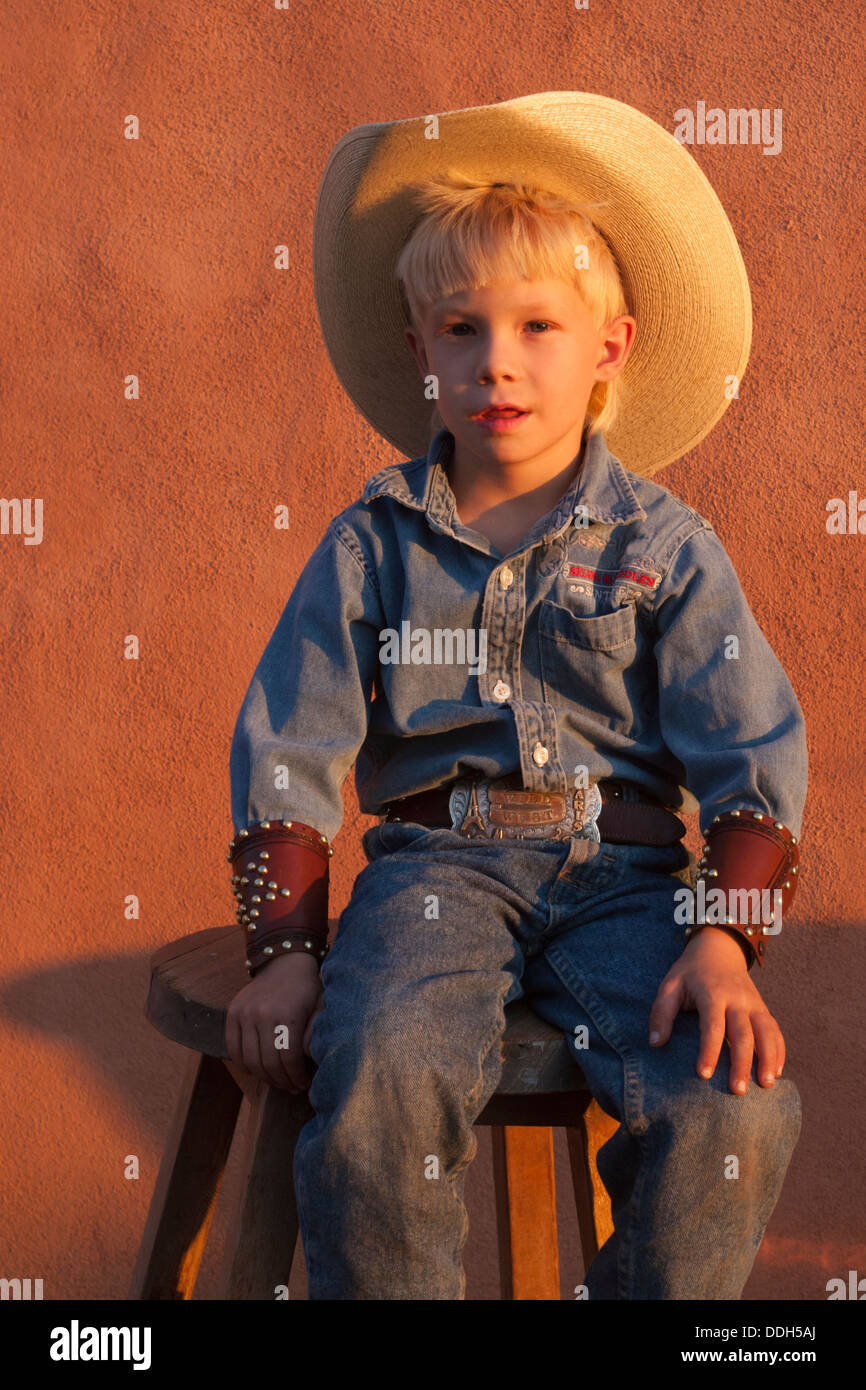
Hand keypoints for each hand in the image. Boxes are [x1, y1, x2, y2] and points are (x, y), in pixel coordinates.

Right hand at [225, 952, 324, 1093]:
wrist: (285, 962)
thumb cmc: (307, 988)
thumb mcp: (320, 1008)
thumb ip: (315, 1034)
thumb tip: (307, 1062)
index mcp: (288, 1015)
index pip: (289, 1059)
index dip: (296, 1077)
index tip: (302, 1084)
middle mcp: (262, 1015)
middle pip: (268, 1063)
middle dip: (281, 1081)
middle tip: (290, 1087)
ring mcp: (244, 1014)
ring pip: (250, 1060)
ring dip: (263, 1077)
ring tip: (276, 1081)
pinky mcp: (232, 1013)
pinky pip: (233, 1048)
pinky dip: (243, 1064)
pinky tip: (257, 1070)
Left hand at [648, 927, 785, 1094]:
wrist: (718, 949)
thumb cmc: (690, 973)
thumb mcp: (670, 985)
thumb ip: (661, 1013)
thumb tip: (655, 1043)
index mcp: (712, 993)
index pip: (712, 1025)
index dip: (709, 1050)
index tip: (704, 1075)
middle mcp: (737, 999)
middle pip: (743, 1033)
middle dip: (741, 1063)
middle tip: (738, 1091)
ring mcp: (753, 1003)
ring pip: (766, 1032)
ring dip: (768, 1059)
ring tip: (766, 1085)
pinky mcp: (762, 1009)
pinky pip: (775, 1031)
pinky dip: (779, 1051)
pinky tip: (777, 1073)